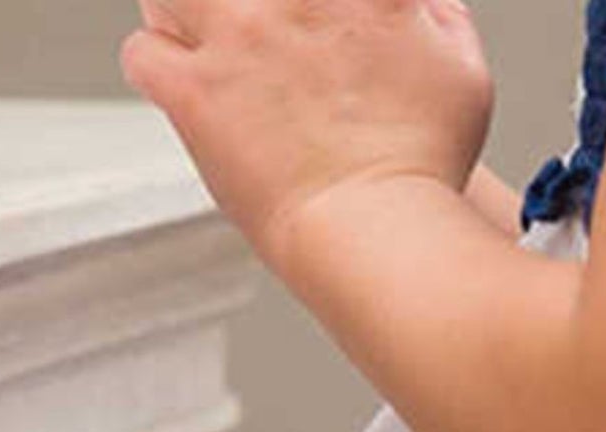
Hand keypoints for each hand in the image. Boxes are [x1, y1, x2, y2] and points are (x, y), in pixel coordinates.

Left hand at [120, 0, 494, 271]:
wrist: (379, 233)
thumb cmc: (423, 165)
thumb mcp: (461, 71)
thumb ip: (437, 14)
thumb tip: (419, 0)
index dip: (311, 5)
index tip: (309, 18)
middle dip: (241, 3)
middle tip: (249, 22)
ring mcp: (234, 40)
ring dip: (178, 8)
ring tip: (193, 27)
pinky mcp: (194, 96)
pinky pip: (144, 57)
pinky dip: (155, 65)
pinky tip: (179, 82)